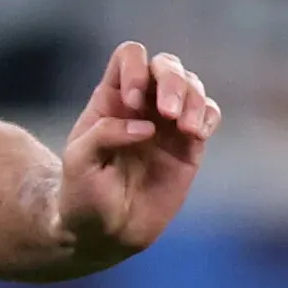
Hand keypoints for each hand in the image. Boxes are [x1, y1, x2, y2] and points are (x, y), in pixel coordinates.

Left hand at [59, 40, 215, 258]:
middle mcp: (143, 104)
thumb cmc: (82, 194)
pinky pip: (208, 115)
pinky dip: (208, 116)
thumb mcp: (78, 161)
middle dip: (172, 81)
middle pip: (166, 65)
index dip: (136, 68)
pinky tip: (197, 133)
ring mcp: (168, 123)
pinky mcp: (189, 145)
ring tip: (185, 129)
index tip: (133, 103)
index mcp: (111, 99)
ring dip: (193, 100)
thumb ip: (103, 135)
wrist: (104, 231)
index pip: (130, 57)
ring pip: (192, 86)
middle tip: (167, 114)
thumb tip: (147, 127)